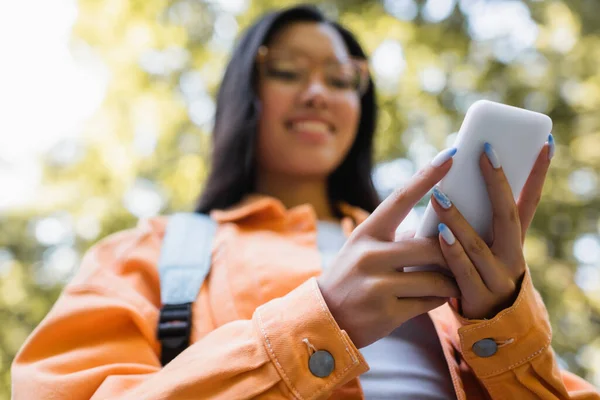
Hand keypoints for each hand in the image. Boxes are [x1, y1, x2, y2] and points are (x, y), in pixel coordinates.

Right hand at [317, 148, 460, 348]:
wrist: (324, 319)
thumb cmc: (351, 278)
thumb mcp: (364, 250)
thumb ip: (396, 237)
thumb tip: (436, 223)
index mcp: (366, 234)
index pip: (400, 199)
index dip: (427, 176)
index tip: (451, 154)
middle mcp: (369, 256)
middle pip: (431, 246)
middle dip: (453, 251)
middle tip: (467, 252)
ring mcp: (377, 285)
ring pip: (436, 278)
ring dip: (451, 280)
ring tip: (453, 280)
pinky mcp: (386, 313)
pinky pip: (431, 302)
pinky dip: (440, 299)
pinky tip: (436, 297)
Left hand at [432, 138, 553, 319]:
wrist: (489, 325)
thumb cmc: (479, 272)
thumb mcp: (486, 245)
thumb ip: (475, 219)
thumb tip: (451, 178)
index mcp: (514, 239)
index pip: (530, 201)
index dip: (538, 173)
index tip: (544, 143)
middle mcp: (512, 255)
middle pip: (507, 215)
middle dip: (497, 182)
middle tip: (484, 152)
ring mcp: (497, 277)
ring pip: (478, 244)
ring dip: (458, 219)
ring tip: (439, 195)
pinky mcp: (477, 297)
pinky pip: (462, 271)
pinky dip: (451, 253)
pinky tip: (440, 235)